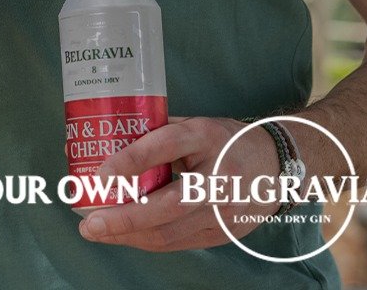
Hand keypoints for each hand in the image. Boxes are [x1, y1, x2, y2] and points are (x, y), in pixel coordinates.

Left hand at [78, 115, 281, 250]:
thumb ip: (157, 132)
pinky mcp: (224, 233)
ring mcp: (224, 211)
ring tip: (97, 232)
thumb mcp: (195, 124)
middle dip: (124, 218)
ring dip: (129, 236)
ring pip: (171, 232)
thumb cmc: (225, 139)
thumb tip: (107, 140)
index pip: (166, 146)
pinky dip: (148, 240)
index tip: (100, 172)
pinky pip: (179, 241)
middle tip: (89, 223)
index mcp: (207, 137)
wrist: (277, 165)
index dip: (131, 160)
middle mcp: (218, 177)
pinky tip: (124, 236)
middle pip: (168, 205)